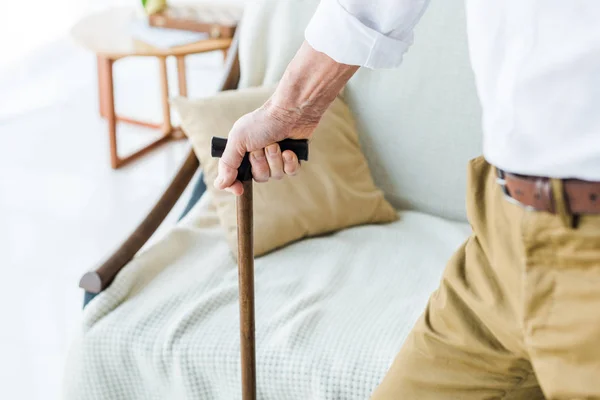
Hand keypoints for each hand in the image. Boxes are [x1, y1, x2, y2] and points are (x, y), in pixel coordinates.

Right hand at [214, 41, 358, 195]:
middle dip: (260, 164)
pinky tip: (289, 150)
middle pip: (258, 178)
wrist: (290, 112)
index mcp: (242, 152)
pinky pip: (291, 172)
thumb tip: (219, 185)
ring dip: (275, 160)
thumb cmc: (262, 122)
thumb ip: (228, 163)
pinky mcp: (292, 158)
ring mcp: (276, 158)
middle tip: (260, 147)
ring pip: (275, 176)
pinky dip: (289, 162)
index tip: (239, 190)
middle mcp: (259, 156)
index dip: (235, 185)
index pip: (235, 177)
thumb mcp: (238, 140)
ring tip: (276, 144)